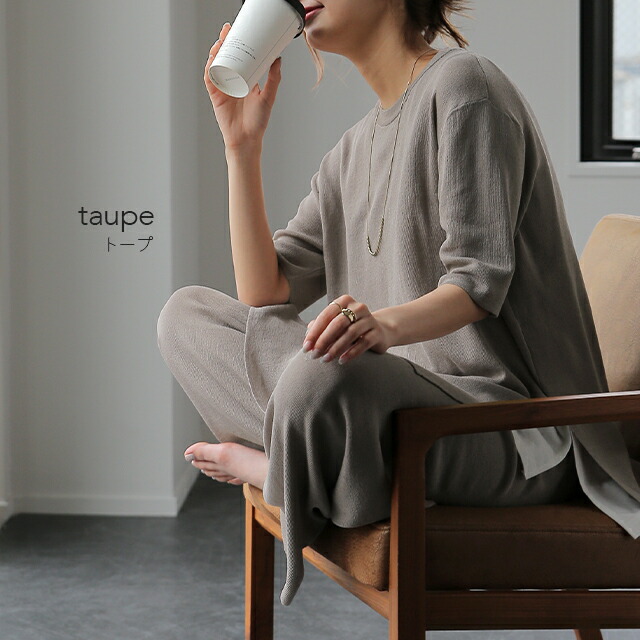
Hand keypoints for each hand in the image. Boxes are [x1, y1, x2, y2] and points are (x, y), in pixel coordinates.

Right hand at [204, 22, 282, 150]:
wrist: (247, 139)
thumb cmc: (258, 122)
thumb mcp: (268, 97)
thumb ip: (274, 79)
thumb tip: (278, 59)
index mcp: (245, 80)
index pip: (239, 57)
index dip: (237, 44)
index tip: (239, 30)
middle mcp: (233, 81)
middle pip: (226, 57)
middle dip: (225, 42)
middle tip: (227, 29)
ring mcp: (223, 88)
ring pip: (216, 65)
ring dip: (216, 51)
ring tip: (221, 41)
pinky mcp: (215, 96)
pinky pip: (210, 78)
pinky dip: (210, 67)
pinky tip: (212, 58)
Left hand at [302, 295, 394, 364]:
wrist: (379, 331)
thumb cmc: (351, 327)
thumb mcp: (335, 325)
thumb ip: (321, 327)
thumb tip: (307, 337)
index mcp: (345, 301)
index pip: (326, 315)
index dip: (315, 331)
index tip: (306, 347)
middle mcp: (358, 307)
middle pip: (338, 323)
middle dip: (323, 340)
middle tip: (314, 355)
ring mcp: (370, 319)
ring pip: (350, 333)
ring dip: (335, 348)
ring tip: (325, 359)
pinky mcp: (377, 333)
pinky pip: (363, 343)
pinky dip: (351, 353)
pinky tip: (341, 361)